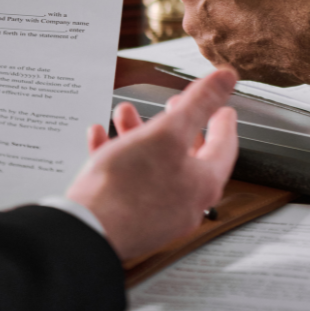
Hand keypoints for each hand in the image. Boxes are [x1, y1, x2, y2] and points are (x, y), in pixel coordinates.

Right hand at [65, 71, 238, 261]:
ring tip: (124, 114)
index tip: (222, 108)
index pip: (224, 145)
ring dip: (140, 133)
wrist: (83, 231)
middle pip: (186, 153)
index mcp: (203, 183)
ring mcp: (156, 214)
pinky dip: (116, 155)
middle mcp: (184, 202)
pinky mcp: (128, 219)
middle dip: (173, 122)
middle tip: (173, 107)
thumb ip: (199, 102)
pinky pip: (127, 181)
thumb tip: (227, 78)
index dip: (221, 119)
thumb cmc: (126, 188)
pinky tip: (99, 137)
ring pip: (153, 164)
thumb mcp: (167, 132)